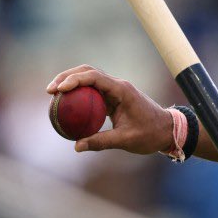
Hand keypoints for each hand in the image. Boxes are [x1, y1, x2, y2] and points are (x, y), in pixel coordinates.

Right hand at [46, 65, 174, 153]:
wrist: (167, 130)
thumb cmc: (150, 134)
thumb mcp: (126, 140)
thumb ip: (101, 142)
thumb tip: (76, 146)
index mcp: (122, 90)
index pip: (94, 78)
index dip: (74, 80)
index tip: (59, 90)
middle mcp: (118, 85)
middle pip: (88, 72)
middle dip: (67, 77)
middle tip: (49, 91)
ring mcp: (116, 90)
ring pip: (89, 79)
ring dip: (71, 83)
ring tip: (52, 95)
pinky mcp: (114, 97)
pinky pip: (93, 92)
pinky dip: (78, 95)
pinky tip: (66, 106)